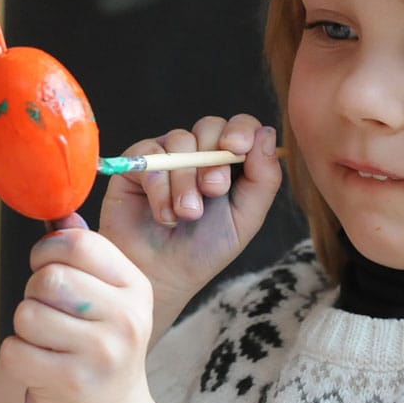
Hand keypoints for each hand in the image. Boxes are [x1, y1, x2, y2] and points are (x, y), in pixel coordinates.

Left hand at [0, 223, 158, 402]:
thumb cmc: (98, 349)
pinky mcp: (70, 383)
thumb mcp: (106, 301)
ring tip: (47, 345)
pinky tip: (40, 368)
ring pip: (27, 314)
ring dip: (24, 329)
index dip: (47, 251)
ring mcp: (101, 353)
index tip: (46, 268)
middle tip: (48, 314)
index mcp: (135, 287)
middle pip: (48, 279)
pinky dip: (16, 357)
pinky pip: (14, 350)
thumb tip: (63, 215)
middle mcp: (126, 318)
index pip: (78, 245)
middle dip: (34, 294)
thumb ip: (86, 258)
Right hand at [99, 115, 280, 342]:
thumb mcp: (246, 218)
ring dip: (186, 180)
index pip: (240, 126)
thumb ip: (263, 178)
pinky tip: (163, 215)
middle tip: (213, 192)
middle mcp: (198, 153)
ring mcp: (166, 156)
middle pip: (210, 126)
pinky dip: (160, 187)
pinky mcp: (137, 165)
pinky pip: (150, 156)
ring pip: (180, 141)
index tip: (236, 149)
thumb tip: (266, 133)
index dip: (241, 130)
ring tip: (186, 214)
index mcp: (229, 162)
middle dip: (214, 159)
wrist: (161, 276)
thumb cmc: (204, 250)